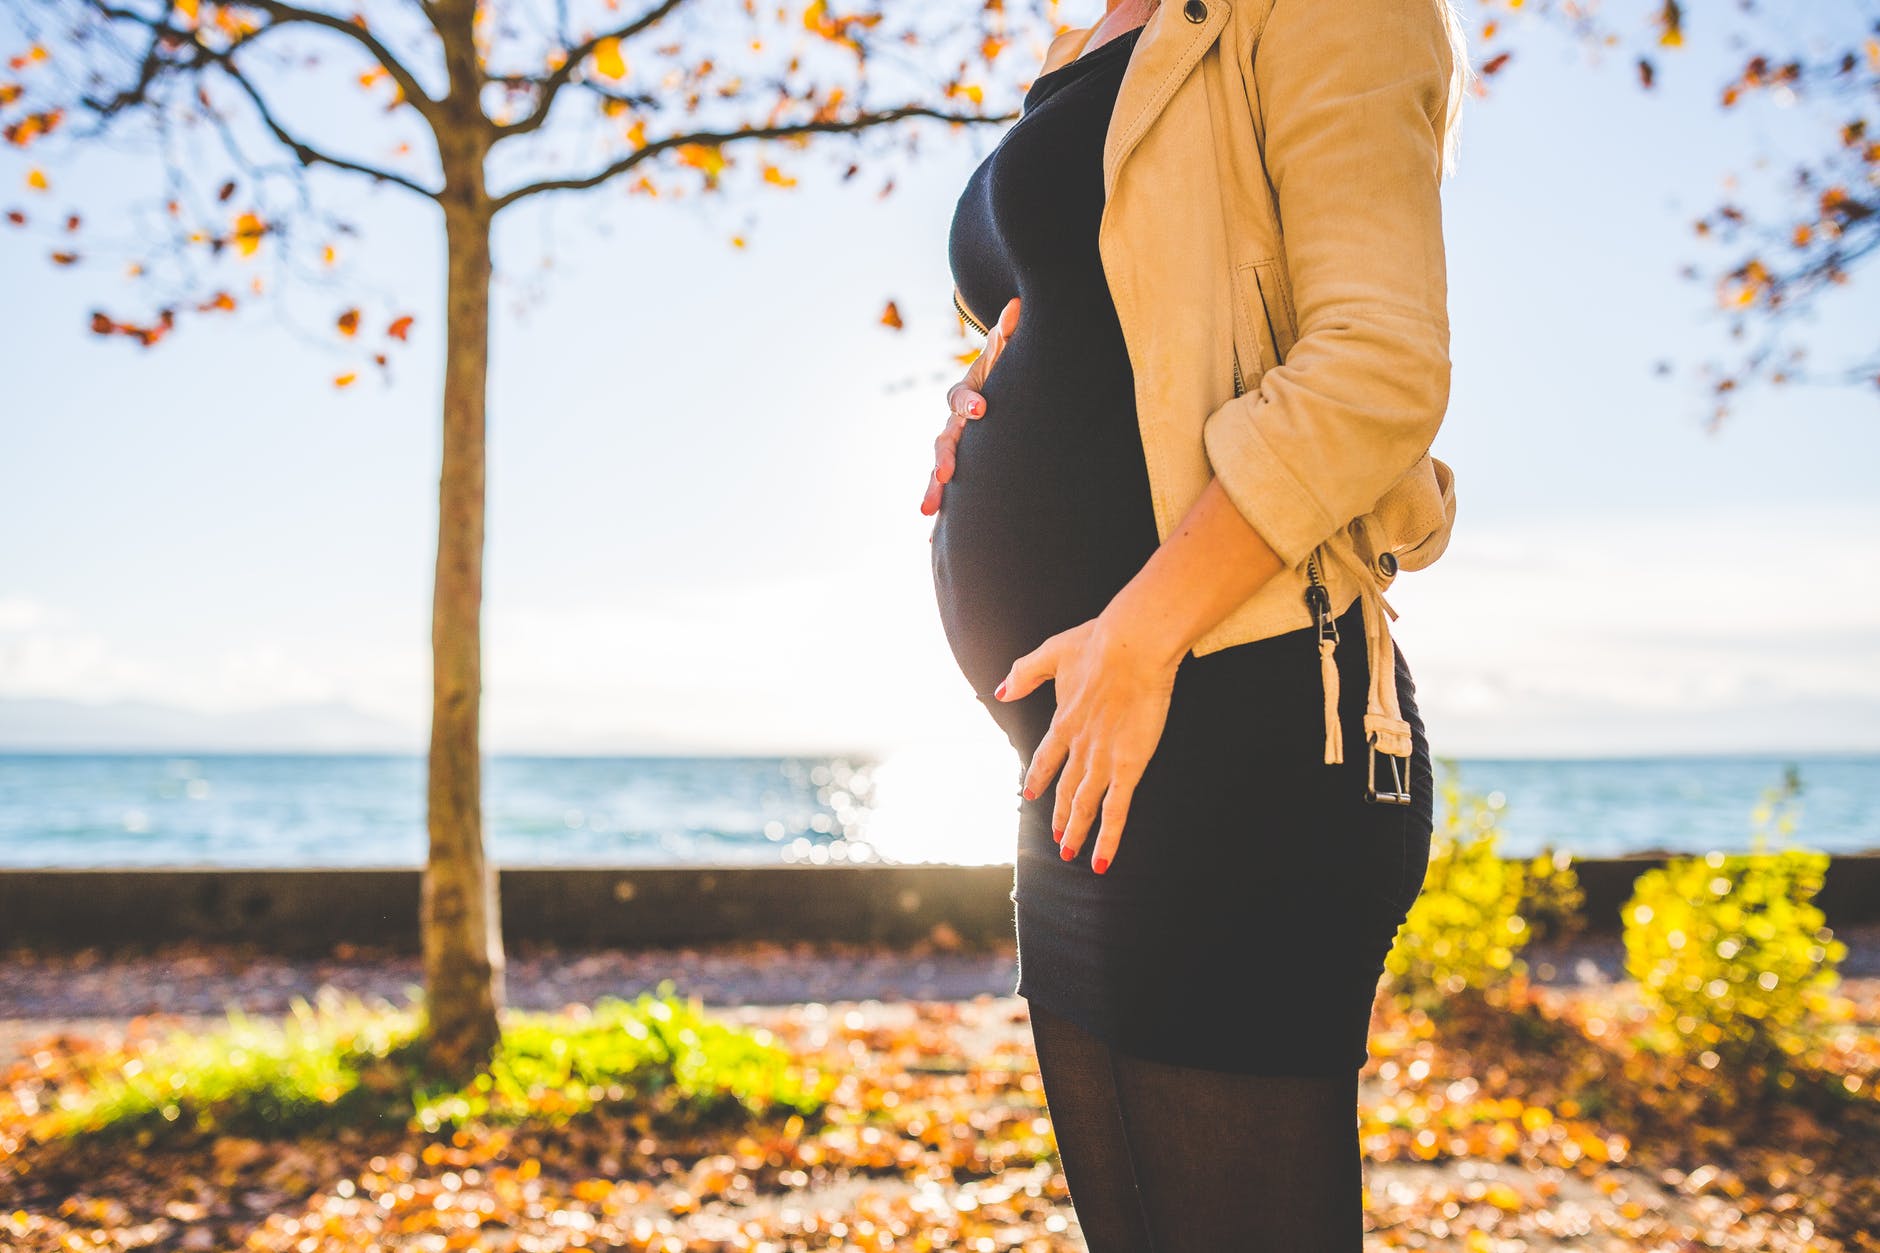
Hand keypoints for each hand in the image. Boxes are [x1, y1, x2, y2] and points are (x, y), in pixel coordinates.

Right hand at [922, 296, 1020, 516]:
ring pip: (939, 470)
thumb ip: (1009, 336)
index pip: (962, 397)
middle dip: (943, 459)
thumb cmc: (1005, 376)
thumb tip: (1017, 304)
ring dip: (933, 490)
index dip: (970, 402)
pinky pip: (949, 494)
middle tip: (945, 475)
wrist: (993, 395)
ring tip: (928, 513)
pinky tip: (932, 541)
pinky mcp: (959, 471)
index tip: (983, 409)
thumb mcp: (1007, 356)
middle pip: (943, 440)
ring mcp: (953, 449)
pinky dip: (943, 515)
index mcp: (967, 395)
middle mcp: (954, 424)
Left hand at [992, 608, 1182, 874]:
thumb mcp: (1052, 652)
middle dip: (1059, 813)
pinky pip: (1116, 811)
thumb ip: (1024, 673)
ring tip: (1070, 851)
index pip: (1046, 758)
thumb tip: (999, 691)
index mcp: (1063, 721)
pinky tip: (1100, 860)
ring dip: (1076, 831)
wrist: (1131, 646)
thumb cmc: (1098, 642)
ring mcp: (1103, 759)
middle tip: (1055, 835)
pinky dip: (1108, 838)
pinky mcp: (1128, 766)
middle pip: (1066, 788)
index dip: (1039, 778)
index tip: (1031, 794)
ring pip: (1085, 806)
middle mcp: (1079, 746)